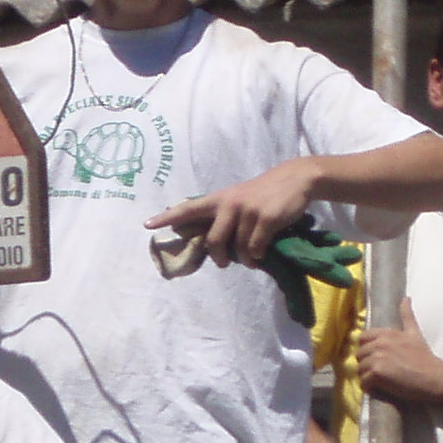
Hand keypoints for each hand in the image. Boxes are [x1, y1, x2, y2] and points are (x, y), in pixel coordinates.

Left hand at [143, 158, 318, 269]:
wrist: (295, 179)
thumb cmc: (262, 193)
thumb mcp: (237, 198)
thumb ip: (221, 215)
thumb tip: (209, 244)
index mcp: (218, 199)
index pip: (188, 208)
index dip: (167, 218)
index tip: (147, 225)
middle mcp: (229, 204)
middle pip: (213, 242)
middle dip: (218, 258)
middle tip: (224, 263)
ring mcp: (248, 211)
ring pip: (237, 249)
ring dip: (244, 259)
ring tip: (251, 258)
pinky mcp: (266, 219)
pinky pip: (255, 249)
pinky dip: (258, 255)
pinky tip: (262, 252)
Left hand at [355, 299, 442, 409]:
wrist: (434, 378)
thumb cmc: (425, 358)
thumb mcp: (414, 333)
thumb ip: (407, 315)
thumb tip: (405, 298)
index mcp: (386, 333)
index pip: (362, 338)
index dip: (368, 350)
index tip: (379, 358)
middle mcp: (379, 342)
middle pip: (359, 355)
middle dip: (367, 365)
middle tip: (383, 372)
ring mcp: (377, 357)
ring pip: (360, 370)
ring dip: (369, 377)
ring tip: (384, 381)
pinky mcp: (376, 372)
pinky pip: (363, 382)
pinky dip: (371, 388)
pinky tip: (383, 388)